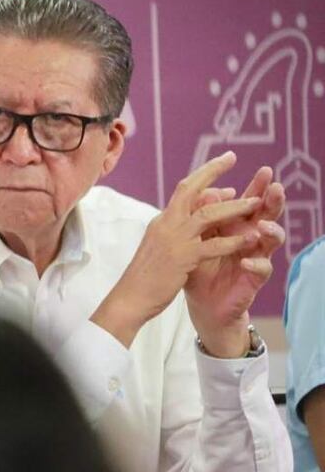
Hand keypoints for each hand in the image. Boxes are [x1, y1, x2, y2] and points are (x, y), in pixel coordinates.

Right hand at [91, 152, 264, 348]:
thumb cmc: (145, 277)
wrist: (129, 298)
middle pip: (192, 189)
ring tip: (256, 202)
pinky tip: (251, 238)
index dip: (204, 175)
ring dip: (235, 207)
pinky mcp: (183, 258)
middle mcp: (166, 224)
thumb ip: (176, 230)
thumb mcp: (160, 247)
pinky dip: (234, 240)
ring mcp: (175, 240)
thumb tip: (194, 215)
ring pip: (209, 215)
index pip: (184, 190)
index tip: (223, 165)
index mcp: (161, 221)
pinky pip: (214, 245)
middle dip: (213, 171)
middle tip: (232, 158)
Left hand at [185, 158, 284, 356]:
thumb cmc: (199, 267)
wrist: (201, 302)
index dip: (254, 185)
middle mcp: (249, 237)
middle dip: (272, 200)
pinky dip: (254, 264)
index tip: (260, 168)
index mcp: (235, 225)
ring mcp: (255, 256)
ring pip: (272, 239)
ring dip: (270, 231)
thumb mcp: (196, 239)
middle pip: (265, 214)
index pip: (247, 200)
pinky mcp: (254, 278)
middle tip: (275, 186)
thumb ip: (201, 217)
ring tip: (262, 226)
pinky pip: (261, 269)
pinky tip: (245, 261)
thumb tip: (206, 191)